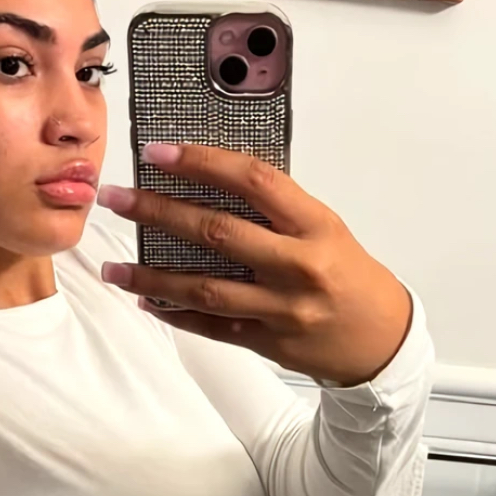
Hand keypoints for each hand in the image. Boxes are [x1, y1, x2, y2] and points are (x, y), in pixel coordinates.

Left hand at [97, 143, 413, 386]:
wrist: (381, 339)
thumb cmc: (351, 275)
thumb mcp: (325, 229)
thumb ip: (277, 210)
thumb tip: (211, 182)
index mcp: (316, 226)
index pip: (253, 180)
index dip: (202, 162)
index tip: (160, 151)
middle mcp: (299, 266)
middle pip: (218, 233)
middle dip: (158, 212)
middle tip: (118, 199)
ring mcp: (282, 309)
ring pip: (205, 289)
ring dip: (152, 277)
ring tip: (114, 268)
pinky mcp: (269, 343)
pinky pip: (213, 327)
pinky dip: (176, 314)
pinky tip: (146, 301)